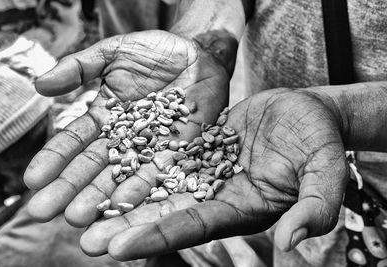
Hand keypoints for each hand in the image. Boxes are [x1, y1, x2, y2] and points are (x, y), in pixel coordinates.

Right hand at [24, 30, 229, 226]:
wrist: (199, 56)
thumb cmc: (155, 51)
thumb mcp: (113, 52)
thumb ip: (79, 68)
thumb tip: (39, 84)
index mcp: (104, 118)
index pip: (74, 142)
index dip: (54, 160)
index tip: (33, 180)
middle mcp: (125, 139)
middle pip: (95, 167)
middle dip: (71, 189)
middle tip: (46, 212)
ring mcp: (152, 149)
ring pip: (124, 177)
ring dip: (102, 198)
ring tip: (80, 218)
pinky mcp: (179, 153)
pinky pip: (161, 174)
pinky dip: (144, 190)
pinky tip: (126, 205)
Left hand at [79, 89, 348, 259]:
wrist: (306, 112)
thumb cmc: (320, 144)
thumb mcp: (324, 175)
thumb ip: (313, 208)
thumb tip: (289, 243)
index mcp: (241, 207)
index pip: (194, 227)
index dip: (158, 237)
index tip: (118, 249)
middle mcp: (215, 193)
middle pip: (164, 213)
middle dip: (126, 227)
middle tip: (83, 240)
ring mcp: (203, 168)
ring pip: (156, 184)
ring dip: (121, 196)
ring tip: (81, 207)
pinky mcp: (197, 144)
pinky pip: (162, 151)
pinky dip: (136, 159)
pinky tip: (106, 161)